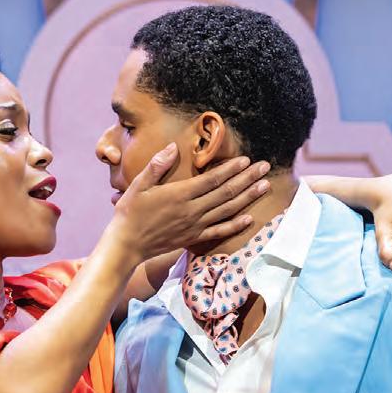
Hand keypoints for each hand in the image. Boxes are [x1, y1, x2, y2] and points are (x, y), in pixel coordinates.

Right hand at [109, 146, 270, 263]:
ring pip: (227, 210)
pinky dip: (235, 225)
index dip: (231, 169)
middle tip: (265, 167)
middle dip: (247, 179)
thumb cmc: (130, 212)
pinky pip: (219, 231)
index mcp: (180, 194)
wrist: (127, 245)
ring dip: (248, 197)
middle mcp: (192, 210)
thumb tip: (173, 147)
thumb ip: (157, 166)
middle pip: (226, 192)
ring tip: (265, 186)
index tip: (246, 160)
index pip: (212, 179)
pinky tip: (249, 218)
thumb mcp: (138, 185)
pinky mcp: (194, 238)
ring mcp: (195, 226)